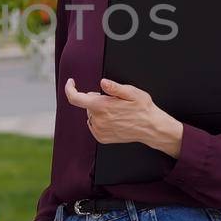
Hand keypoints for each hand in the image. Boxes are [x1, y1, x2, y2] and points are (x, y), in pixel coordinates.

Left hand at [65, 77, 182, 155]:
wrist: (150, 128)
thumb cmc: (143, 109)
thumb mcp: (132, 92)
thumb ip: (114, 87)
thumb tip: (103, 82)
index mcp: (102, 106)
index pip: (75, 98)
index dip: (70, 88)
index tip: (71, 82)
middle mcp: (98, 120)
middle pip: (87, 105)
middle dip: (96, 99)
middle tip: (112, 100)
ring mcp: (99, 130)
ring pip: (91, 115)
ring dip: (99, 111)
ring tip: (116, 111)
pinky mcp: (101, 138)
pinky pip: (94, 125)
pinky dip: (100, 121)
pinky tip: (114, 120)